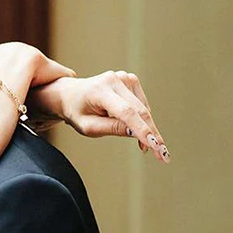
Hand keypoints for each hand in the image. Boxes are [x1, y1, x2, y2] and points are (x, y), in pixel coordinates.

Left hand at [32, 70, 170, 161]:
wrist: (70, 94)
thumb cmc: (76, 112)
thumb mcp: (88, 127)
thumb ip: (111, 128)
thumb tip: (136, 133)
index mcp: (100, 91)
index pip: (126, 113)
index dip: (142, 130)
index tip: (155, 145)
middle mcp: (115, 80)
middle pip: (139, 111)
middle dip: (152, 134)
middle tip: (162, 155)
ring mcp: (124, 78)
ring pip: (143, 108)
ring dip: (148, 128)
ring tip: (145, 147)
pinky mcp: (130, 80)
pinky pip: (141, 104)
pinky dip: (142, 119)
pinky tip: (137, 129)